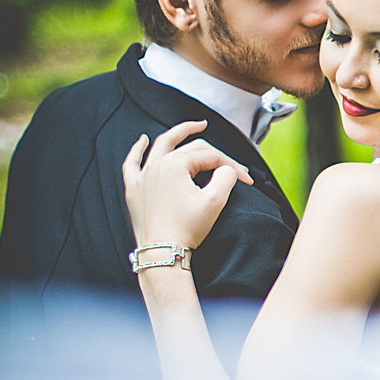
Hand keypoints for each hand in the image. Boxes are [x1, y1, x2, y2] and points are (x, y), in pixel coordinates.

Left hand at [123, 120, 253, 248]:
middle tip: (233, 168)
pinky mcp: (135, 189)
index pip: (211, 157)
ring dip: (179, 133)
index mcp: (176, 164)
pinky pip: (132, 163)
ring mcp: (143, 175)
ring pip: (161, 146)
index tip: (247, 181)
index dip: (232, 166)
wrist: (163, 252)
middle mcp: (157, 164)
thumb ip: (226, 176)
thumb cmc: (187, 228)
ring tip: (196, 127)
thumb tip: (226, 170)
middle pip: (192, 150)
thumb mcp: (215, 200)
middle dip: (217, 157)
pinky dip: (136, 149)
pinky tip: (142, 140)